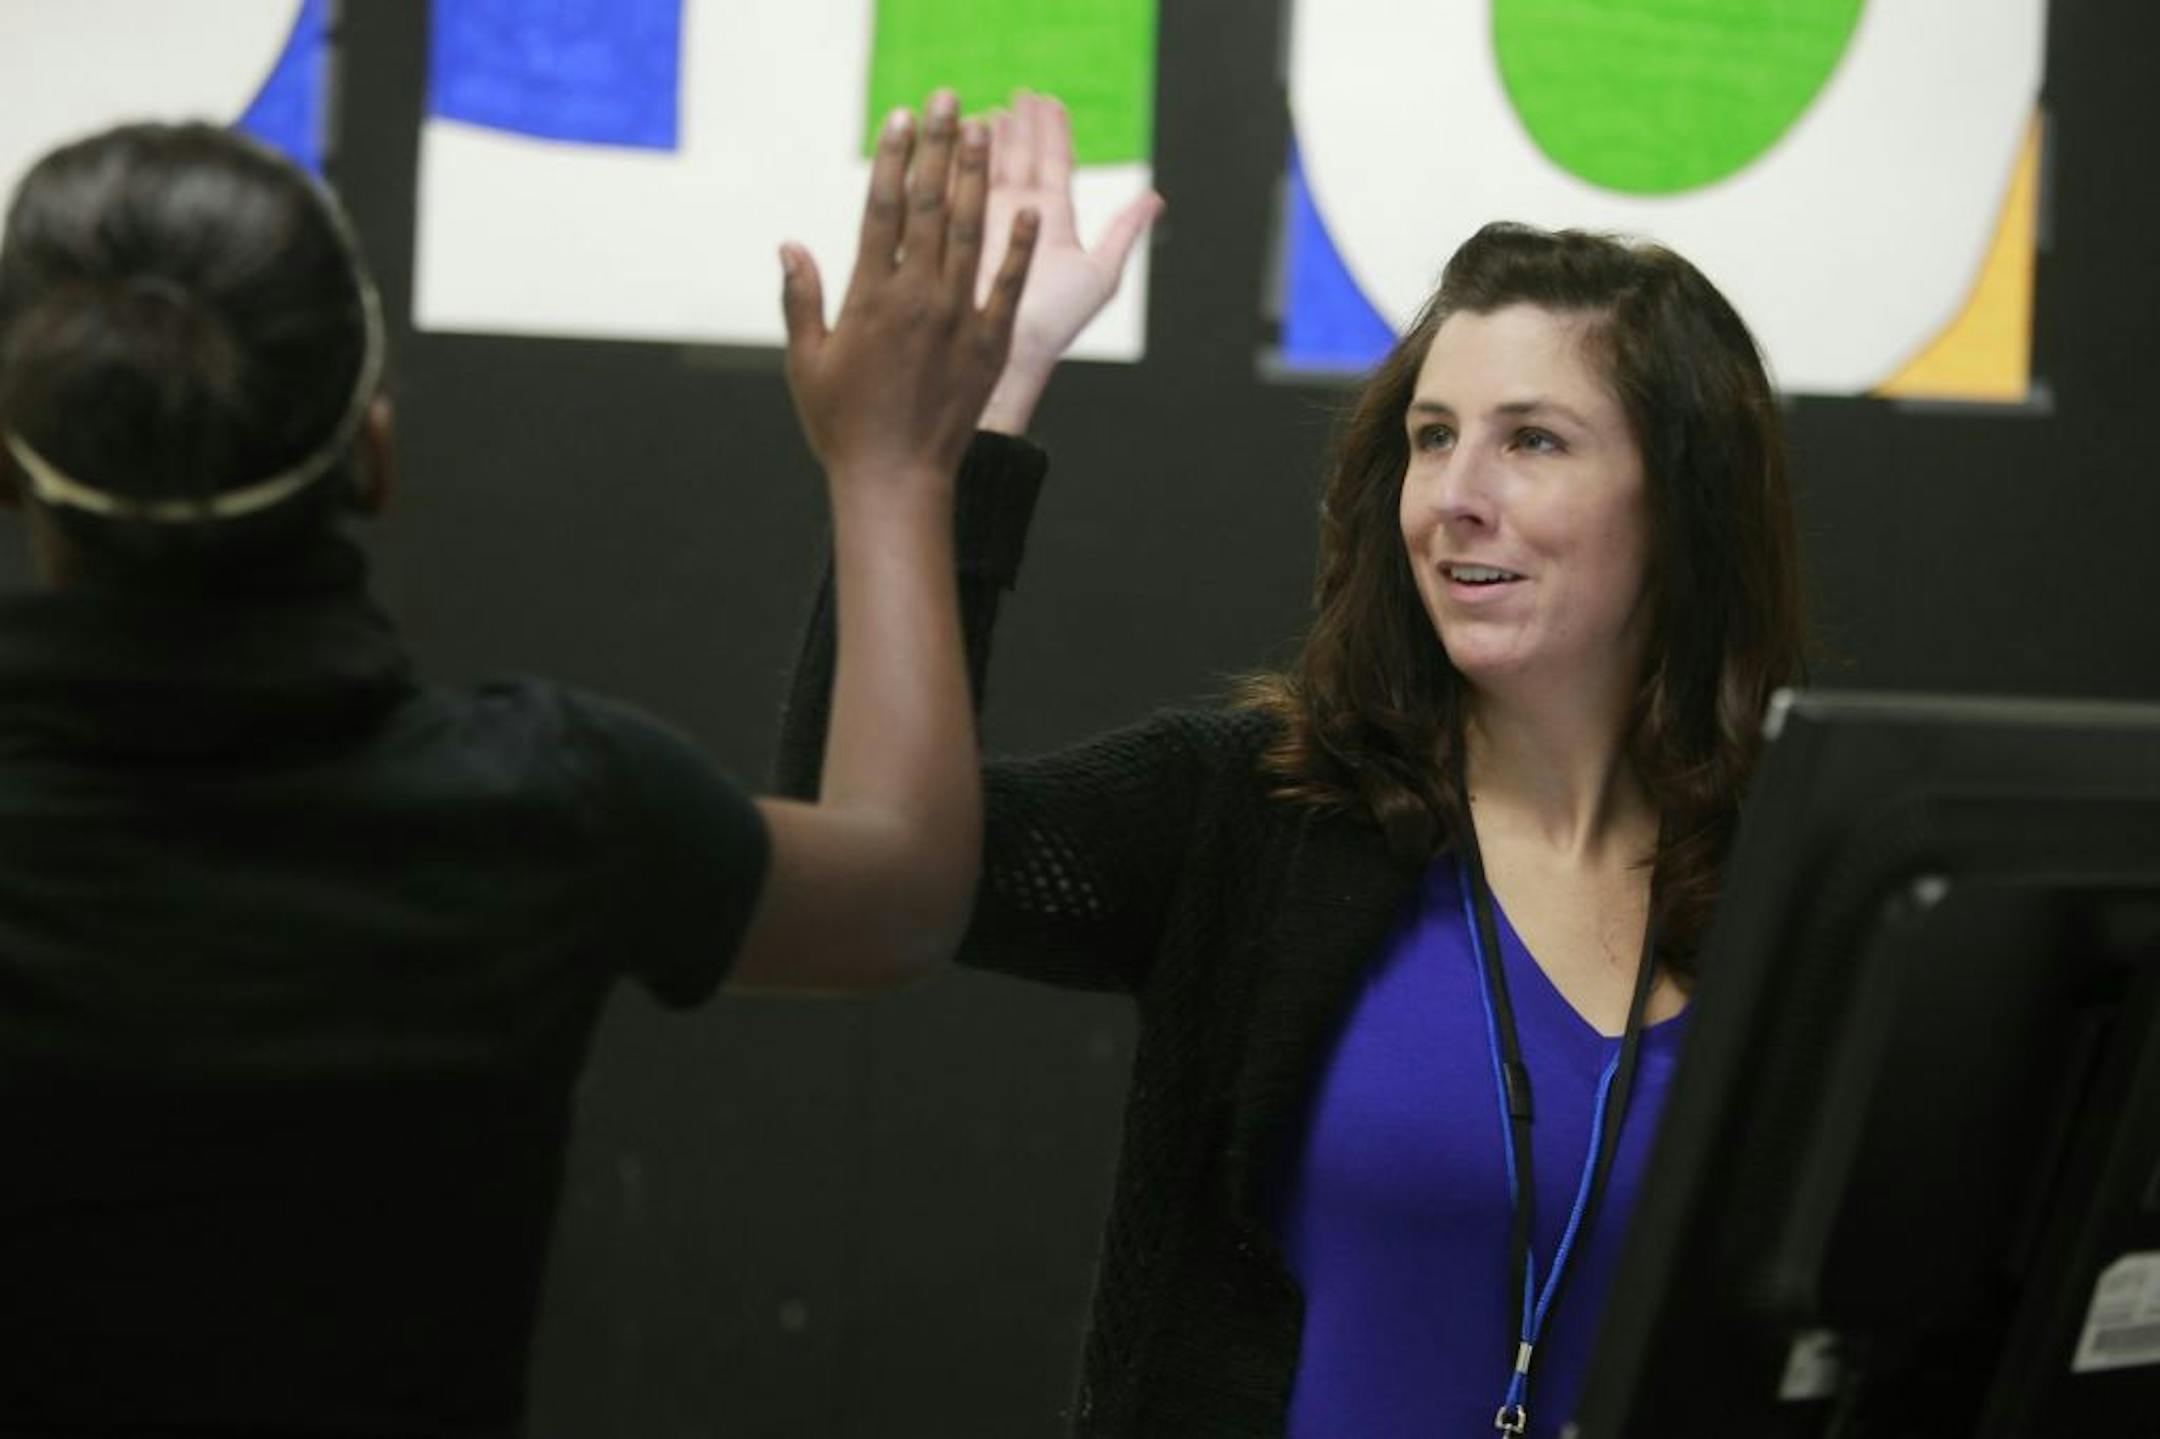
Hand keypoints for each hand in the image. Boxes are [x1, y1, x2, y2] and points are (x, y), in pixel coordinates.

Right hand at [781, 91, 1039, 488]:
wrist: (896, 481)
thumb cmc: (842, 426)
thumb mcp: (807, 362)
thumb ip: (800, 299)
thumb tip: (789, 246)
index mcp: (869, 297)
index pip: (884, 210)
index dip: (895, 159)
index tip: (902, 119)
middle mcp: (917, 298)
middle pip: (932, 206)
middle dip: (940, 148)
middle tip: (949, 100)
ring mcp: (958, 319)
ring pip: (971, 234)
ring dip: (978, 179)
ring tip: (985, 132)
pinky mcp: (989, 345)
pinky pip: (1008, 287)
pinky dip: (1019, 248)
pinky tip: (1028, 210)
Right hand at [975, 91, 1162, 434]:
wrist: (1010, 352)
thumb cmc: (1057, 321)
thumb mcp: (1100, 274)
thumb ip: (1123, 231)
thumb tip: (1156, 197)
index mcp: (1052, 221)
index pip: (1054, 164)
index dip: (1051, 131)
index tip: (1047, 100)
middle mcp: (1019, 217)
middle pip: (1019, 158)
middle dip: (1019, 125)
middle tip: (1017, 94)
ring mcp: (985, 222)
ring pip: (986, 167)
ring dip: (988, 135)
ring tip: (989, 109)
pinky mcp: (955, 231)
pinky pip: (955, 186)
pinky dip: (955, 160)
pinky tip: (955, 137)